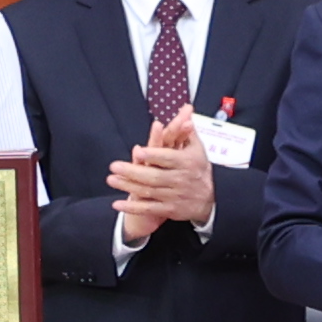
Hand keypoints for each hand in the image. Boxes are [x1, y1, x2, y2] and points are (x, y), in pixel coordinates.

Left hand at [111, 111, 216, 242]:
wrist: (209, 200)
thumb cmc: (198, 170)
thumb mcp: (197, 149)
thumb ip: (187, 131)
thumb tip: (186, 111)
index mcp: (187, 162)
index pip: (168, 158)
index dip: (153, 155)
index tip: (138, 151)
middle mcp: (180, 179)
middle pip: (154, 176)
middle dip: (133, 172)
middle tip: (114, 166)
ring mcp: (174, 195)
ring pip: (149, 191)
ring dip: (128, 186)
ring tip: (111, 179)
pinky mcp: (169, 209)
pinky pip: (149, 209)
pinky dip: (133, 208)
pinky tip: (117, 204)